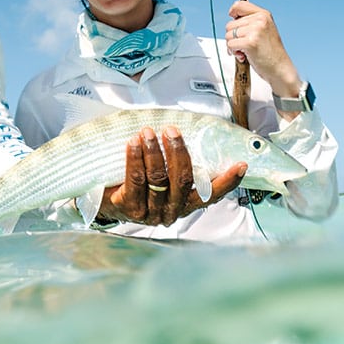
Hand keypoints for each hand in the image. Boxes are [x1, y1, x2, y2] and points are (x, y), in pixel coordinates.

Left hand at [97, 126, 245, 226]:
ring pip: (158, 179)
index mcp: (185, 204)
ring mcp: (150, 212)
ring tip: (148, 132)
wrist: (102, 201)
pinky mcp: (129, 208)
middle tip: (172, 130)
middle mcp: (171, 211)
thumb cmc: (135, 183)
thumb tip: (185, 133)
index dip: (228, 181)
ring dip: (154, 152)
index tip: (241, 164)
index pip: (211, 195)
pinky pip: (135, 179)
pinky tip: (133, 143)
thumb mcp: (160, 177)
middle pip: (182, 181)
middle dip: (179, 152)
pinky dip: (135, 158)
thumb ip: (175, 164)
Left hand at [224, 0, 300, 99]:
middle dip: (233, 37)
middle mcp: (260, 20)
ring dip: (233, 46)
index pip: (239, 5)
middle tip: (245, 45)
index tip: (235, 22)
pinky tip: (245, 56)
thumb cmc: (270, 52)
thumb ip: (250, 20)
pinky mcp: (250, 42)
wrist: (280, 69)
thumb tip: (235, 9)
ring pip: (228, 35)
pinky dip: (234, 53)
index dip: (233, 13)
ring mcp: (255, 30)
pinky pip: (230, 45)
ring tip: (246, 51)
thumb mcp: (264, 30)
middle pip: (230, 24)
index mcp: (264, 14)